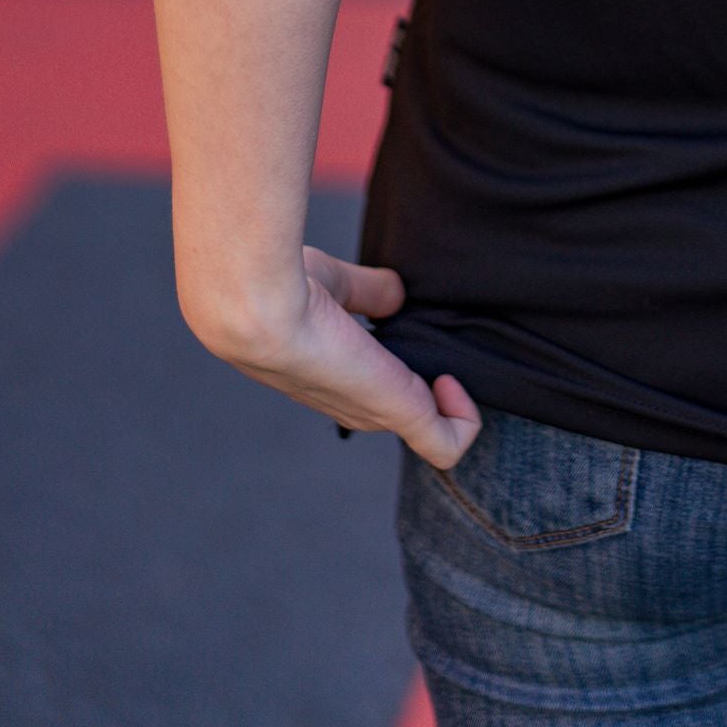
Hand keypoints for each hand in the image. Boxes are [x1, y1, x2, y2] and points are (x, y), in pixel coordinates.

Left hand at [186, 245, 481, 469]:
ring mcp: (375, 412)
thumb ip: (367, 291)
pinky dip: (465, 418)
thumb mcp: (334, 284)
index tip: (410, 328)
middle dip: (435, 386)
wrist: (261, 306)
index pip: (374, 392)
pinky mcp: (398, 410)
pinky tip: (453, 381)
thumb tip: (396, 294)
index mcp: (334, 378)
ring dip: (453, 402)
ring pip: (428, 429)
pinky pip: (448, 443)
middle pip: (406, 413)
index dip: (404, 366)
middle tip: (440, 347)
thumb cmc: (282, 288)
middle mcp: (353, 404)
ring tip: (449, 365)